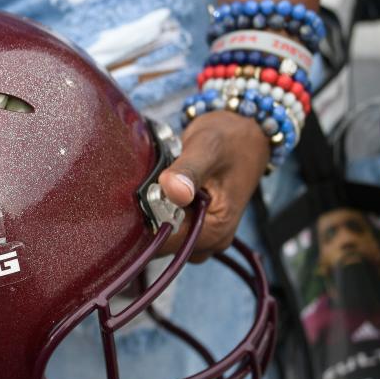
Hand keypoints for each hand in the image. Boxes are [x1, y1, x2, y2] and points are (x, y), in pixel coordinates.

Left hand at [156, 111, 269, 261]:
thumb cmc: (230, 140)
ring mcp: (204, 234)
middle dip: (147, 218)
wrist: (244, 133)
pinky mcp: (195, 224)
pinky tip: (163, 187)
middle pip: (162, 243)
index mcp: (217, 230)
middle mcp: (211, 239)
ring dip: (152, 211)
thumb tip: (172, 190)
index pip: (167, 244)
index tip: (134, 201)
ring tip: (159, 182)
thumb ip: (188, 170)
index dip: (145, 225)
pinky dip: (159, 208)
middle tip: (148, 184)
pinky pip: (167, 225)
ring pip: (162, 234)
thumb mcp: (207, 149)